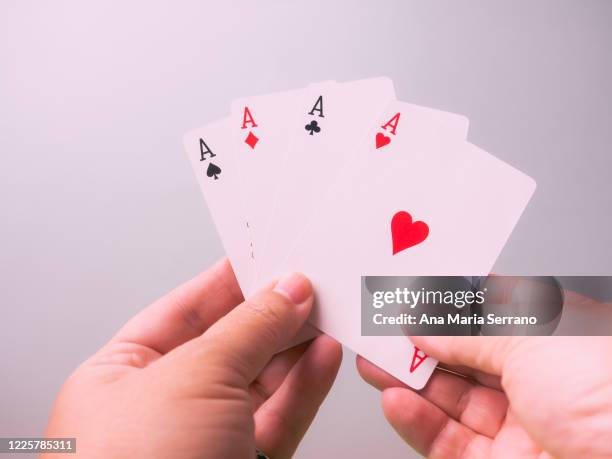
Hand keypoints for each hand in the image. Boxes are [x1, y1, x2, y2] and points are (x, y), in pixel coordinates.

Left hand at [44, 258, 341, 458]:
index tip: (267, 256)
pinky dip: (306, 385)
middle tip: (310, 281)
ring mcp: (205, 440)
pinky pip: (280, 416)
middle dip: (272, 312)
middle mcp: (162, 406)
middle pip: (230, 342)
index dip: (228, 279)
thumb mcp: (193, 377)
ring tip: (328, 311)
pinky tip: (324, 355)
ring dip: (297, 345)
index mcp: (122, 375)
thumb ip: (248, 328)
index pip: (185, 309)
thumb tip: (287, 290)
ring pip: (261, 380)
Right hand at [358, 293, 611, 457]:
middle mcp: (540, 384)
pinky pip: (448, 443)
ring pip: (449, 402)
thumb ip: (468, 331)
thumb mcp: (530, 340)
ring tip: (373, 363)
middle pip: (463, 360)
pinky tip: (395, 400)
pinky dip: (416, 421)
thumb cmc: (611, 394)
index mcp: (557, 340)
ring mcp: (521, 429)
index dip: (445, 308)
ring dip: (407, 382)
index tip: (408, 299)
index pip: (489, 317)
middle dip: (417, 344)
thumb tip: (425, 322)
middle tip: (379, 333)